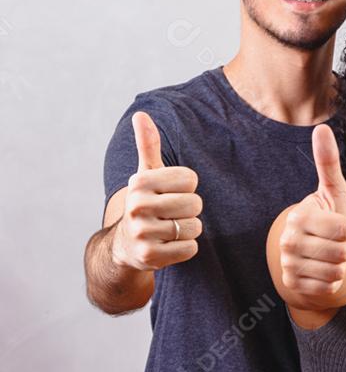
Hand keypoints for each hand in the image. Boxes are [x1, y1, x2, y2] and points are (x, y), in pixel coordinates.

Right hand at [111, 111, 202, 270]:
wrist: (125, 246)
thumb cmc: (145, 204)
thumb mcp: (145, 175)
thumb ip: (148, 145)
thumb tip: (141, 115)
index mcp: (139, 183)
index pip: (190, 179)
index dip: (187, 188)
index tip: (173, 192)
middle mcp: (136, 206)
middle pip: (194, 204)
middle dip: (190, 210)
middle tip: (174, 214)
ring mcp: (142, 233)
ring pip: (193, 227)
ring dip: (189, 230)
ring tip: (171, 229)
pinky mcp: (150, 257)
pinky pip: (190, 249)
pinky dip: (186, 248)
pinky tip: (170, 245)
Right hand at [279, 124, 345, 303]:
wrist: (312, 255)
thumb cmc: (328, 221)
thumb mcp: (333, 193)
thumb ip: (328, 162)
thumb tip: (321, 127)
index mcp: (299, 216)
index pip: (344, 230)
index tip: (340, 226)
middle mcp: (288, 240)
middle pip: (342, 252)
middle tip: (335, 243)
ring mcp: (287, 264)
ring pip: (337, 271)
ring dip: (341, 266)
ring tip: (331, 256)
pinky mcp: (292, 285)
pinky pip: (329, 287)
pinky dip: (333, 282)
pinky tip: (324, 271)